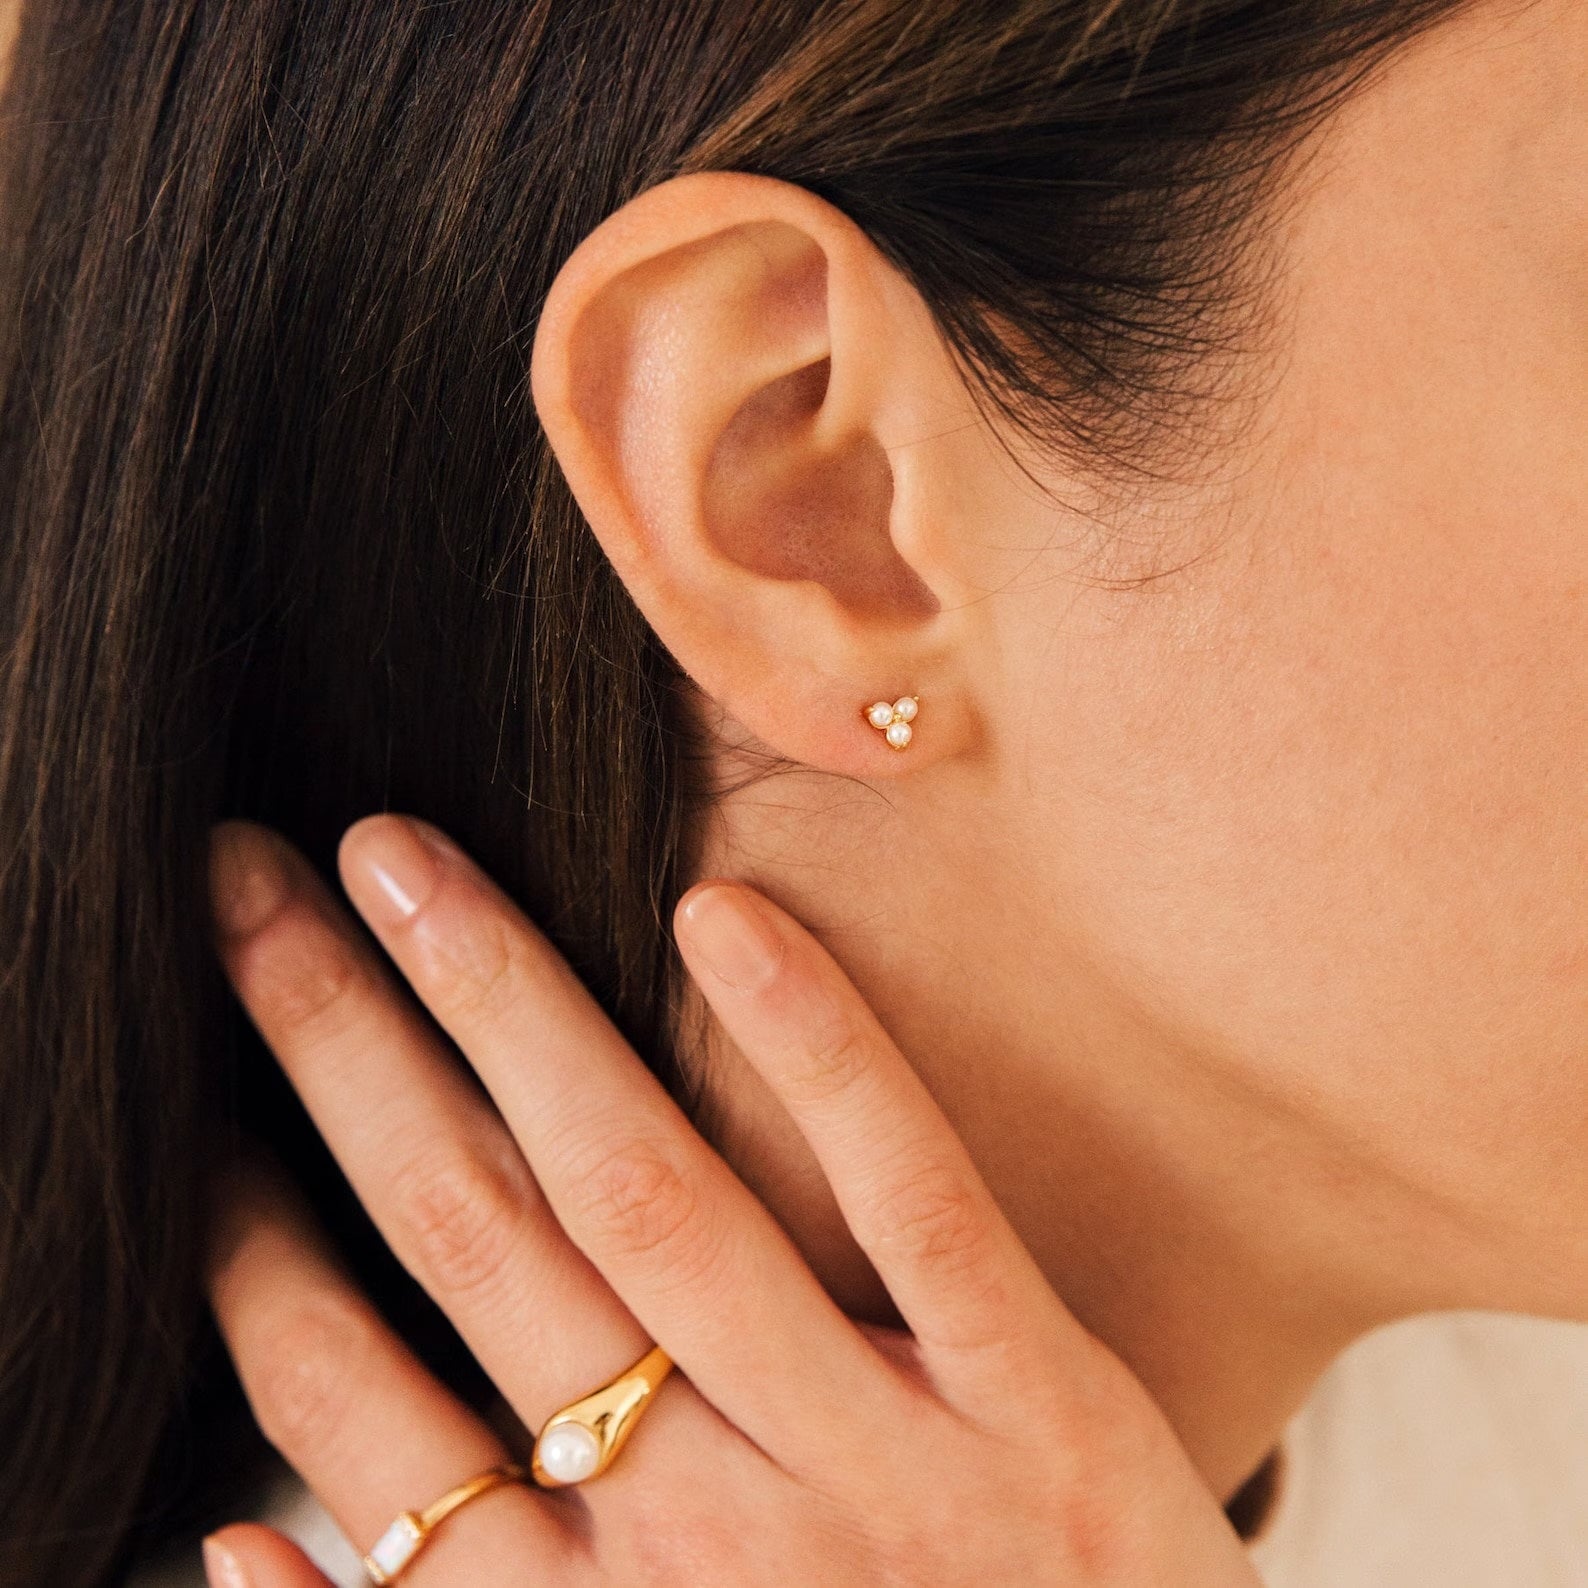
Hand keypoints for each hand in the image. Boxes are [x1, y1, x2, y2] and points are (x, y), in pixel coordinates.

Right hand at [200, 814, 1260, 1585]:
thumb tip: (237, 1548)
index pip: (354, 1406)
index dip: (247, 1242)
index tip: (184, 1100)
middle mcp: (699, 1525)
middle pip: (472, 1244)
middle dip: (338, 1053)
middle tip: (253, 890)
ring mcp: (872, 1457)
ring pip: (647, 1199)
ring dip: (507, 1015)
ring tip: (406, 866)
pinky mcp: (1037, 1402)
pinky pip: (911, 1201)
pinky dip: (811, 1054)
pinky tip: (718, 914)